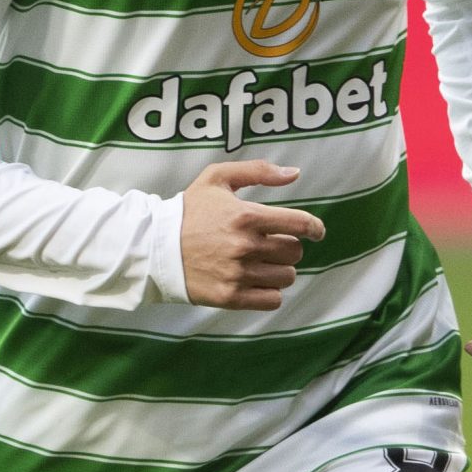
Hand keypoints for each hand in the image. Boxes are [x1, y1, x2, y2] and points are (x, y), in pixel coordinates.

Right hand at [179, 161, 326, 309]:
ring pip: (286, 276)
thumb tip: (295, 174)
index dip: (315, 227)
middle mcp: (245, 246)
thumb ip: (257, 171)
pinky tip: (256, 281)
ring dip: (279, 269)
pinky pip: (272, 299)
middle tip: (270, 244)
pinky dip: (269, 292)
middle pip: (294, 252)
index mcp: (246, 215)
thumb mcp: (217, 178)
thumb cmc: (188, 211)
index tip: (316, 231)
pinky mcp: (230, 297)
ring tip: (260, 262)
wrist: (155, 247)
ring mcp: (238, 274)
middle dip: (287, 246)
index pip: (300, 224)